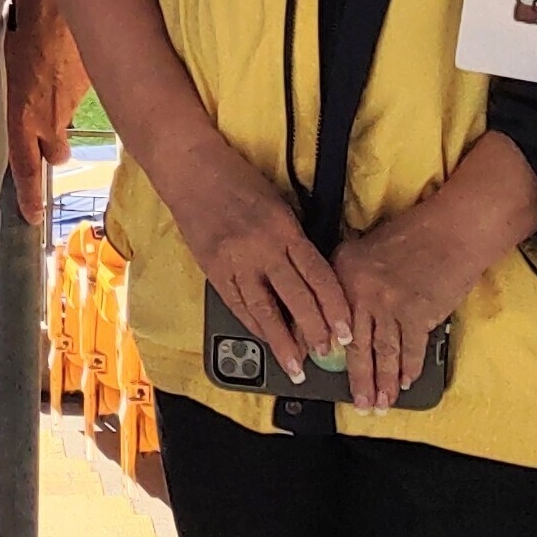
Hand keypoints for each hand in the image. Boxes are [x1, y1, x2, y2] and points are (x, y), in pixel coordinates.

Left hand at [4, 0, 86, 222]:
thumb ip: (3, 75)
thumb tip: (3, 84)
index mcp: (23, 105)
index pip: (24, 162)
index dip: (28, 192)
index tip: (32, 216)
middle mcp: (54, 104)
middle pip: (54, 142)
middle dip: (51, 145)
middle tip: (53, 147)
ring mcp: (81, 87)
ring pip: (70, 107)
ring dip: (62, 102)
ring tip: (52, 82)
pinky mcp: (99, 66)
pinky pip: (86, 80)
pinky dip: (76, 74)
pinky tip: (67, 51)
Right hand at [150, 140, 349, 386]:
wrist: (191, 169)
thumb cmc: (239, 180)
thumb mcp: (278, 203)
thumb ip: (294, 238)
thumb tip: (314, 276)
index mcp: (284, 228)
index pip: (317, 275)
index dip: (334, 307)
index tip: (345, 331)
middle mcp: (261, 248)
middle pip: (295, 298)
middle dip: (313, 331)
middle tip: (325, 354)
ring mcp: (235, 262)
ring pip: (264, 311)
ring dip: (282, 342)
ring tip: (296, 366)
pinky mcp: (213, 270)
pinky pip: (238, 306)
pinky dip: (254, 327)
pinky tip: (266, 340)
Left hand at [331, 213, 478, 411]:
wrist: (451, 230)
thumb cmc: (412, 234)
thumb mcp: (364, 247)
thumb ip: (348, 279)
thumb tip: (340, 318)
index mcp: (343, 271)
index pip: (328, 318)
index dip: (325, 348)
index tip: (321, 370)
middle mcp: (362, 291)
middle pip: (356, 346)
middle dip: (359, 380)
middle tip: (359, 404)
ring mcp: (390, 305)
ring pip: (383, 354)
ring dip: (383, 382)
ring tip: (381, 403)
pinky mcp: (418, 315)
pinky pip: (410, 350)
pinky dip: (409, 369)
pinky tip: (406, 382)